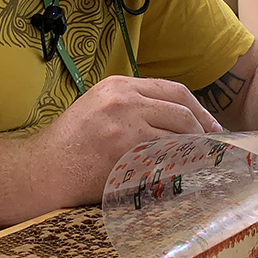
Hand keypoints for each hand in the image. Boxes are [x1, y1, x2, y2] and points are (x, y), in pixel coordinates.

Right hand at [25, 76, 222, 208]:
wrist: (43, 170)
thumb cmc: (69, 145)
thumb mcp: (97, 107)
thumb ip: (131, 105)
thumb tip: (172, 117)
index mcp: (118, 85)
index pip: (172, 89)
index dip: (198, 108)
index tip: (208, 124)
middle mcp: (124, 99)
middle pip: (182, 107)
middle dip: (204, 127)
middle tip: (214, 143)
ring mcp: (126, 124)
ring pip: (179, 132)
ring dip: (196, 148)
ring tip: (203, 159)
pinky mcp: (126, 151)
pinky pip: (167, 157)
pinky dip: (182, 164)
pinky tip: (186, 172)